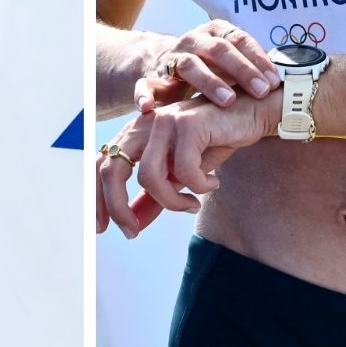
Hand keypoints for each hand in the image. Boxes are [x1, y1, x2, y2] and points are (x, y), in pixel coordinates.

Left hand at [95, 92, 277, 237]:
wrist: (250, 113)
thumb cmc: (213, 142)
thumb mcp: (180, 173)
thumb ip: (156, 196)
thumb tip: (134, 226)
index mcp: (134, 134)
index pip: (100, 165)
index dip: (96, 198)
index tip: (101, 228)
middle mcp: (142, 125)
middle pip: (111, 169)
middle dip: (117, 207)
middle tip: (131, 233)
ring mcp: (163, 122)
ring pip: (149, 176)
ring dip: (171, 201)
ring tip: (192, 205)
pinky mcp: (188, 124)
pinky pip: (184, 170)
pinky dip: (199, 186)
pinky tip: (213, 183)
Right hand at [135, 20, 279, 112]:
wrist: (158, 62)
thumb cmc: (207, 66)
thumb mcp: (229, 61)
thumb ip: (253, 65)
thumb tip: (294, 77)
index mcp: (214, 32)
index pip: (239, 39)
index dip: (258, 59)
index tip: (275, 81)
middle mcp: (192, 40)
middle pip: (218, 49)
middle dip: (241, 70)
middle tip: (261, 90)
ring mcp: (170, 57)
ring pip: (188, 65)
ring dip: (209, 82)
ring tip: (228, 100)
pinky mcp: (151, 76)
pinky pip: (145, 84)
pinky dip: (145, 95)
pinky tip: (150, 109)